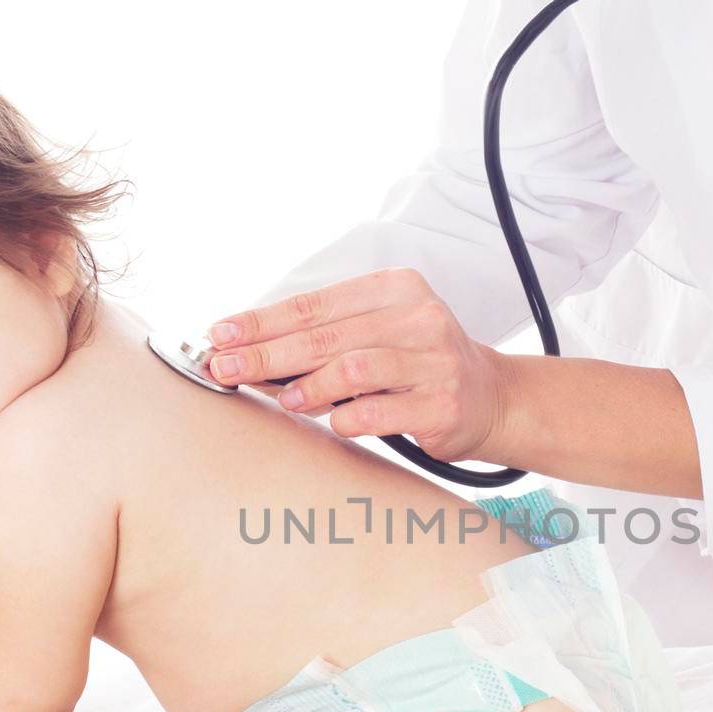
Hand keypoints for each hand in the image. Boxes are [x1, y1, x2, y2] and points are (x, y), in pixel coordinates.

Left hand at [205, 267, 513, 462]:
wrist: (492, 398)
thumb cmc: (419, 365)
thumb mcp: (379, 332)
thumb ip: (327, 338)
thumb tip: (251, 354)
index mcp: (395, 288)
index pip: (314, 304)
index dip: (262, 321)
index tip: (221, 335)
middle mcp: (418, 317)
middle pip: (325, 336)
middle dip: (267, 354)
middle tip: (226, 369)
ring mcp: (433, 360)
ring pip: (353, 369)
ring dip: (308, 386)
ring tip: (282, 398)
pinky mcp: (442, 403)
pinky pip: (379, 412)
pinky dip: (347, 418)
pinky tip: (333, 422)